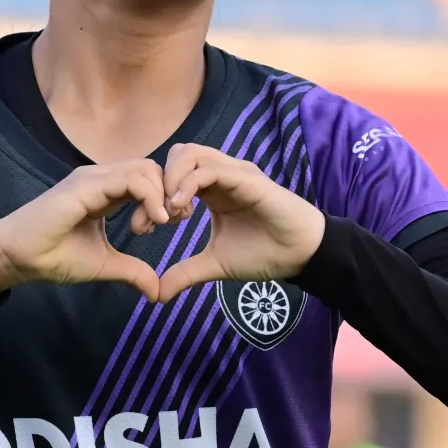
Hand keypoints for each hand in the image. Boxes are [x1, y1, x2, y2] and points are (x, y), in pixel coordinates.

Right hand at [0, 159, 167, 299]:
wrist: (18, 258)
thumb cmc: (53, 257)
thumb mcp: (104, 265)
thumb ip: (132, 271)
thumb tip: (156, 291)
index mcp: (105, 192)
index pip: (146, 180)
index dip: (165, 198)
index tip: (171, 225)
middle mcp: (100, 179)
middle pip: (151, 169)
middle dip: (169, 193)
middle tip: (173, 222)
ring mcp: (92, 178)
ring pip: (144, 169)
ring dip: (162, 195)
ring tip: (162, 223)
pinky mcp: (86, 185)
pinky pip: (131, 179)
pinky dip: (150, 196)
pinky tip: (154, 220)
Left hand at [156, 144, 324, 302]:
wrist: (302, 256)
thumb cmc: (264, 253)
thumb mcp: (215, 264)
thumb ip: (186, 273)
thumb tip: (156, 294)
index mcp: (212, 189)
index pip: (173, 172)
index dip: (153, 195)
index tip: (146, 227)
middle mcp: (221, 174)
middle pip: (178, 153)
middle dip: (158, 182)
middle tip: (157, 217)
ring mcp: (234, 173)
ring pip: (190, 154)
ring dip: (171, 180)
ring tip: (169, 213)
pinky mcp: (247, 179)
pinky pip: (210, 169)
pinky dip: (188, 184)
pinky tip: (181, 209)